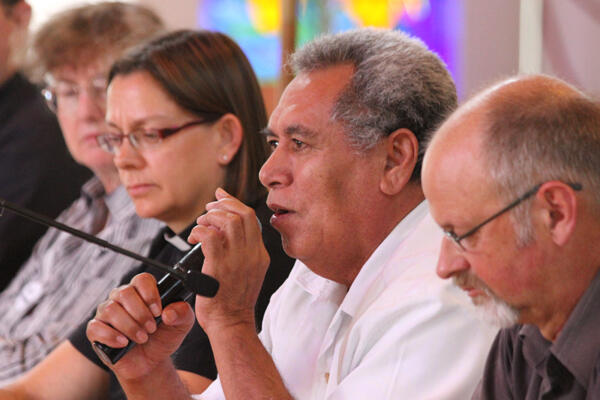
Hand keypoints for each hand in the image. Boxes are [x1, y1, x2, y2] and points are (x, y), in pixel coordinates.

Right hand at [86, 273, 194, 380]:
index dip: (150, 294)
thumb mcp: (182, 325)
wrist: (151, 363)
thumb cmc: (163, 338)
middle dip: (141, 313)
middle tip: (152, 329)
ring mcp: (106, 313)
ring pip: (110, 309)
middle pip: (125, 293)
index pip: (142, 279)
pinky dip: (111, 336)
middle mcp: (121, 298)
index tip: (158, 311)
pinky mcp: (96, 330)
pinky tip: (124, 343)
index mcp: (142, 292)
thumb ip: (183, 313)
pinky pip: (95, 327)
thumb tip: (169, 312)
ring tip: (142, 338)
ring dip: (129, 326)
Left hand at [188, 188, 269, 333]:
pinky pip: (210, 236)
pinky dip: (199, 231)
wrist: (231, 324)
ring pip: (228, 221)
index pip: (252, 218)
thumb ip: (242, 252)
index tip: (221, 196)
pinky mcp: (220, 266)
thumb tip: (226, 231)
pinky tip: (194, 239)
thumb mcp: (248, 273)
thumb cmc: (232, 302)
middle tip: (207, 210)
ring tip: (200, 226)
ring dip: (210, 218)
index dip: (234, 202)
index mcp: (260, 255)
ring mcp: (238, 260)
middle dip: (222, 205)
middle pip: (243, 214)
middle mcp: (252, 254)